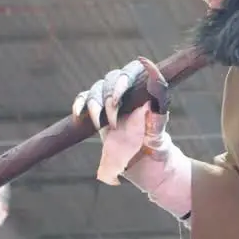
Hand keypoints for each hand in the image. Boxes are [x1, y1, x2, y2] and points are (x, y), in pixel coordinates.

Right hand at [72, 58, 170, 185]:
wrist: (145, 167)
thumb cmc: (156, 148)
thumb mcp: (159, 133)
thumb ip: (156, 116)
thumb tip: (153, 96)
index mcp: (144, 91)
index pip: (132, 71)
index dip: (123, 79)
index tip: (118, 98)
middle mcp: (127, 93)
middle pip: (111, 78)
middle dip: (108, 97)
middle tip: (113, 121)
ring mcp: (110, 103)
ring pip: (96, 89)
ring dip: (94, 104)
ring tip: (101, 125)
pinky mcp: (98, 114)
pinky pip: (84, 100)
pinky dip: (80, 103)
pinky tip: (79, 113)